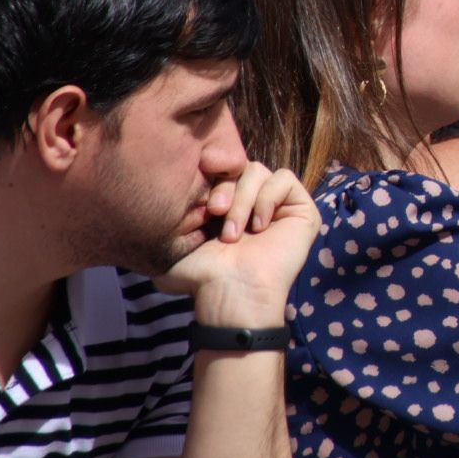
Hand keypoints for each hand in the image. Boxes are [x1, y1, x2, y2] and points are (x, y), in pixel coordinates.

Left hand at [154, 162, 321, 325]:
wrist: (231, 290)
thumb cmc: (203, 275)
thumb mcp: (176, 239)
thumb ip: (170, 215)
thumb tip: (156, 198)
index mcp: (227, 206)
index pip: (221, 170)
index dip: (211, 179)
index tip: (200, 205)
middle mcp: (253, 203)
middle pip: (239, 167)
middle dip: (225, 189)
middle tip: (215, 215)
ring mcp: (279, 206)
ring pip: (260, 171)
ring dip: (243, 199)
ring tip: (235, 232)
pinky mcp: (302, 210)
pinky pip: (284, 178)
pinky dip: (267, 197)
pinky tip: (260, 225)